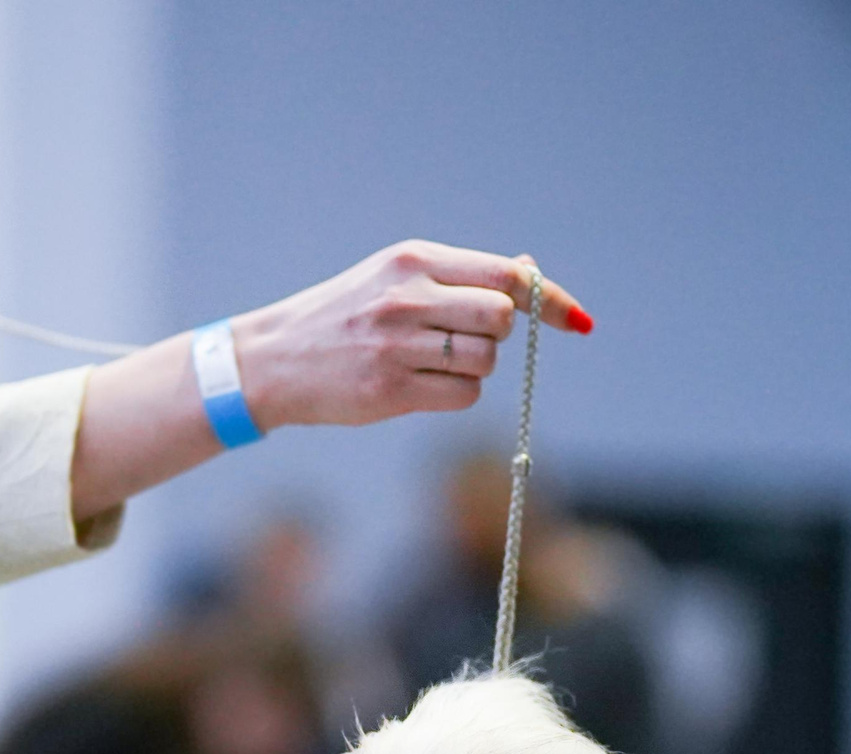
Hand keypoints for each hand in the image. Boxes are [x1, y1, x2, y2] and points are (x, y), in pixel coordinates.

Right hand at [70, 244, 589, 521]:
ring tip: (426, 363)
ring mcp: (398, 345)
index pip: (505, 276)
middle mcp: (407, 296)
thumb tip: (527, 277)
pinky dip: (454, 396)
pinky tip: (418, 387)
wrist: (273, 359)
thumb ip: (458, 277)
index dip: (549, 301)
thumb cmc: (344, 316)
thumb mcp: (394, 277)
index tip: (578, 322)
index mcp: (413, 259)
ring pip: (484, 362)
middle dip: (496, 336)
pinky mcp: (391, 390)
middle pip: (500, 319)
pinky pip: (463, 398)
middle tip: (462, 340)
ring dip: (471, 369)